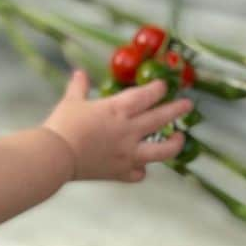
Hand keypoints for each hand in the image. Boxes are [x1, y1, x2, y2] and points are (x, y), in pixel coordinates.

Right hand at [42, 68, 191, 183]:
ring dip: (174, 144)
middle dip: (177, 110)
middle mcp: (129, 130)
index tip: (164, 86)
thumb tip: (79, 73)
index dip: (158, 89)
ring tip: (180, 138)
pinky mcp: (121, 172)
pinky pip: (139, 173)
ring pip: (162, 150)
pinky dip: (140, 169)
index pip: (146, 96)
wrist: (57, 156)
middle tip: (187, 105)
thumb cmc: (63, 125)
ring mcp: (128, 153)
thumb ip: (79, 87)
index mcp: (118, 109)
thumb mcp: (71, 101)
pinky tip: (140, 167)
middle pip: (161, 118)